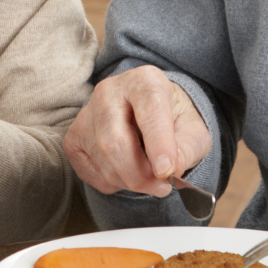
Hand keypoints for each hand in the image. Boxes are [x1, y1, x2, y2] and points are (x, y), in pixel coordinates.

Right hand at [64, 65, 210, 197]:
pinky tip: (126, 170)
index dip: (159, 144)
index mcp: (144, 81)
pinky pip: (91, 172)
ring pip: (104, 161)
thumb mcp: (193, 129)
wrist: (147, 114)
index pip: (150, 110)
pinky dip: (113, 182)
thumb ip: (186, 148)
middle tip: (161, 186)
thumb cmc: (172, 120)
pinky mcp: (73, 138)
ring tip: (148, 176)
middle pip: (115, 141)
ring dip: (130, 181)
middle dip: (140, 174)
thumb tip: (171, 169)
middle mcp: (109, 92)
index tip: (167, 172)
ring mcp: (86, 114)